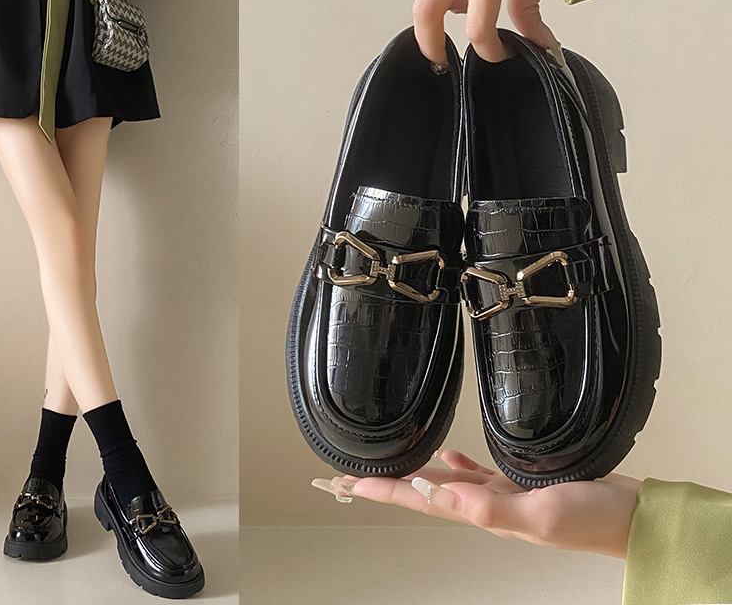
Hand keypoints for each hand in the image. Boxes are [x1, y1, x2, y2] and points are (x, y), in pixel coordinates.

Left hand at [312, 449, 640, 558]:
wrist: (630, 517)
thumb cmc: (591, 520)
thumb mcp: (539, 514)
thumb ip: (488, 506)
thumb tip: (436, 493)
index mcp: (482, 512)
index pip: (416, 499)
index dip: (377, 489)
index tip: (341, 483)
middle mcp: (483, 504)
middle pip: (420, 490)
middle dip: (382, 483)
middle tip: (347, 475)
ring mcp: (500, 494)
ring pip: (442, 481)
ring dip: (412, 474)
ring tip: (385, 465)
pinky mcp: (518, 482)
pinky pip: (475, 472)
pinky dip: (454, 463)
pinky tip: (444, 453)